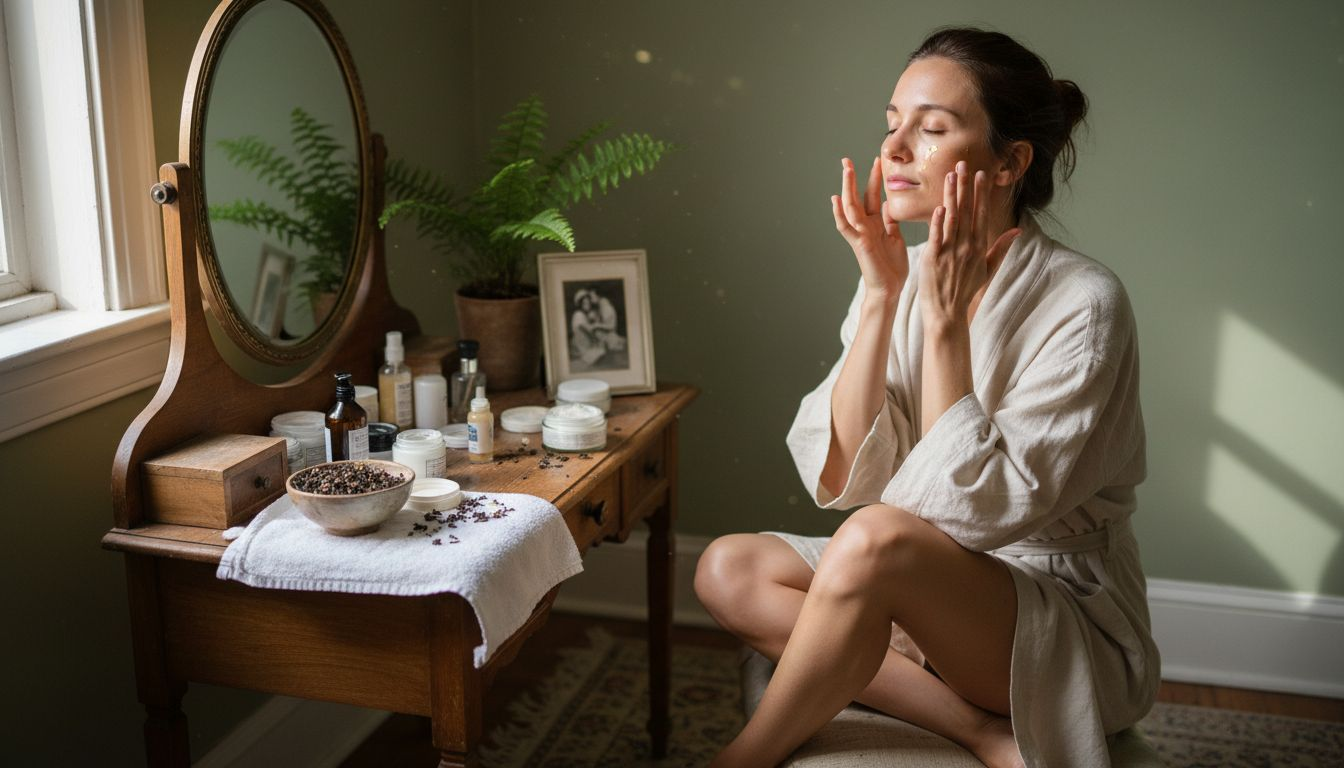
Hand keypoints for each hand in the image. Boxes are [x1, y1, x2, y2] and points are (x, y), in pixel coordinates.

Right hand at [832, 156, 907, 302]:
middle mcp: (865, 226)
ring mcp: (860, 234)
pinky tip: (835, 199)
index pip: (872, 196)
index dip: (873, 179)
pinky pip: (846, 226)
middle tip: (847, 159)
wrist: (890, 288)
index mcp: (875, 223)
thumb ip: (889, 222)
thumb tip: (887, 205)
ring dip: (848, 188)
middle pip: (857, 197)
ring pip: (850, 206)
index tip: (876, 161)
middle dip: (853, 178)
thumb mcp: (894, 238)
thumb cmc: (892, 267)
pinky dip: (839, 213)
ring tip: (846, 170)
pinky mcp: (859, 244)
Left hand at [920, 161, 1020, 329]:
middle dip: (966, 186)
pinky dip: (938, 222)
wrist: (947, 313)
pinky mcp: (933, 259)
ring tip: (950, 175)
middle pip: (967, 211)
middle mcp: (967, 247)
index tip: (980, 174)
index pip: (981, 214)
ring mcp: (950, 252)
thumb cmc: (965, 290)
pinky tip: (940, 206)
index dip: (981, 193)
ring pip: (952, 218)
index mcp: (979, 247)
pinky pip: (936, 236)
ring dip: (951, 195)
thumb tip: (1018, 230)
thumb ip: (1001, 247)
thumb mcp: (988, 269)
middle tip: (964, 164)